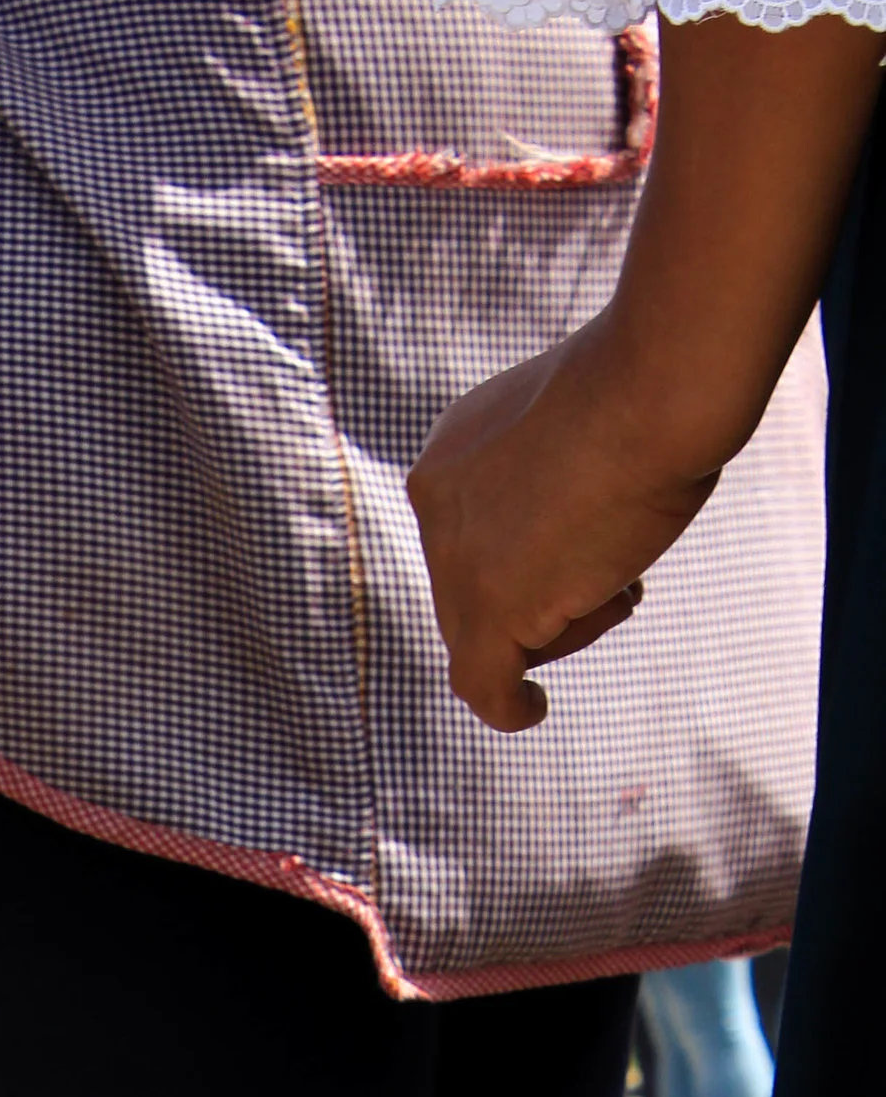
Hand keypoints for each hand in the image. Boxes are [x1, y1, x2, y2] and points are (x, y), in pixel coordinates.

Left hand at [407, 313, 710, 732]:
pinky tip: (530, 710)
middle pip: (478, 591)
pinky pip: (481, 684)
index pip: (473, 540)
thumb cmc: (647, 393)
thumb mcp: (580, 430)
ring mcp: (457, 561)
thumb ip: (552, 483)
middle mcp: (436, 506)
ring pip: (491, 633)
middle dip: (546, 593)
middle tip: (616, 575)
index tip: (585, 549)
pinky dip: (505, 705)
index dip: (530, 557)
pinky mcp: (489, 609)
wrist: (659, 386)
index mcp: (451, 455)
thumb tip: (567, 541)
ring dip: (565, 621)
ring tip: (622, 582)